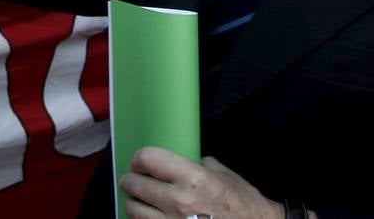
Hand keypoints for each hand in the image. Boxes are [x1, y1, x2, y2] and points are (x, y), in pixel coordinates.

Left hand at [120, 147, 282, 218]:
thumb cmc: (241, 203)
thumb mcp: (221, 174)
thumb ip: (195, 163)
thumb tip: (175, 160)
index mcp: (192, 178)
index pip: (147, 158)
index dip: (139, 159)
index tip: (140, 163)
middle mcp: (179, 201)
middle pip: (135, 184)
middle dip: (132, 180)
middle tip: (133, 180)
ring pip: (133, 209)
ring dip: (134, 203)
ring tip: (139, 200)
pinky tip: (148, 216)